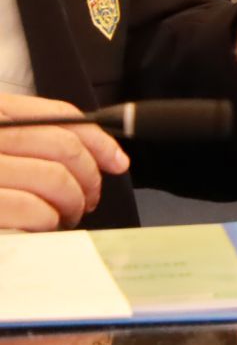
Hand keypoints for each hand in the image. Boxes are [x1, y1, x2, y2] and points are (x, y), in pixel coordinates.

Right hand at [0, 92, 126, 231]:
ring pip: (54, 180)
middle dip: (88, 178)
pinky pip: (32, 210)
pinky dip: (47, 222)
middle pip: (63, 149)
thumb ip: (34, 139)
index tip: (117, 161)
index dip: (98, 140)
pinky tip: (39, 228)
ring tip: (63, 216)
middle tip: (87, 199)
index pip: (59, 117)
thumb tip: (103, 155)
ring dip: (71, 203)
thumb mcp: (2, 146)